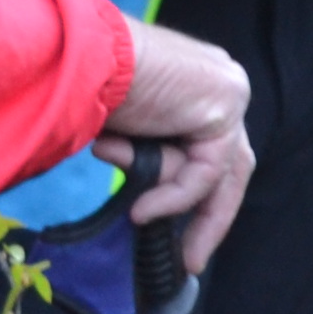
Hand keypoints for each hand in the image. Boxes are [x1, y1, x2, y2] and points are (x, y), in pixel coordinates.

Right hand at [96, 23, 256, 274]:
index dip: (197, 193)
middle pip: (231, 164)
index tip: (180, 231)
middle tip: (190, 259)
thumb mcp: (123, 131)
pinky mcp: (223, 106)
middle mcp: (221, 83)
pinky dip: (174, 196)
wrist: (81, 54)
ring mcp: (227, 91)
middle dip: (210, 216)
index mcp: (198, 83)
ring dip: (191, 212)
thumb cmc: (86, 85)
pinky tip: (142, 211)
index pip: (212, 148)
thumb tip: (146, 203)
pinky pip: (205, 171)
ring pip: (222, 172)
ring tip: (157, 233)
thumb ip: (147, 157)